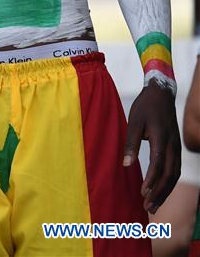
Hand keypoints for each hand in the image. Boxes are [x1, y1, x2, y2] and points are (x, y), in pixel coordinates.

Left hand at [123, 81, 180, 212]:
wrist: (161, 95)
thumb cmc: (145, 107)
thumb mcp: (134, 121)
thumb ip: (130, 143)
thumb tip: (125, 164)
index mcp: (161, 138)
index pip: (158, 164)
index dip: (151, 180)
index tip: (143, 193)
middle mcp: (172, 146)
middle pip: (169, 175)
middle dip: (159, 193)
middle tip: (148, 207)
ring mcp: (176, 148)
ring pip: (174, 175)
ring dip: (164, 192)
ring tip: (153, 205)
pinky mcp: (176, 149)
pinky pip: (175, 170)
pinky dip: (168, 183)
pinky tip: (160, 191)